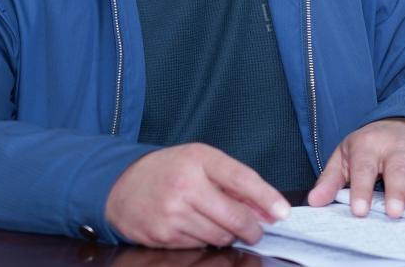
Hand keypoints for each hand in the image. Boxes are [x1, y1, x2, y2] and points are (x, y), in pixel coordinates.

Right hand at [105, 143, 291, 248]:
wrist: (121, 185)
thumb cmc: (168, 169)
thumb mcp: (200, 161)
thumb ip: (235, 180)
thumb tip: (267, 209)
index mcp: (198, 159)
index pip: (242, 179)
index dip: (266, 198)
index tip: (283, 212)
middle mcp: (185, 185)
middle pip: (234, 217)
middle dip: (251, 228)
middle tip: (255, 230)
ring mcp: (172, 212)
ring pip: (220, 236)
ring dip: (227, 234)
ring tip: (216, 221)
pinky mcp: (163, 235)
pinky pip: (199, 245)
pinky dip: (204, 239)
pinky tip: (195, 226)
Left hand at [305, 118, 404, 218]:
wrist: (400, 124)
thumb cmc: (369, 146)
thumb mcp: (344, 156)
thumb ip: (330, 180)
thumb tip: (315, 201)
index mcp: (368, 145)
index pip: (364, 168)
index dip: (362, 190)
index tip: (359, 210)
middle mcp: (394, 147)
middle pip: (396, 169)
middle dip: (396, 190)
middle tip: (394, 212)